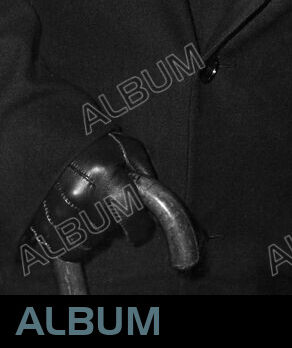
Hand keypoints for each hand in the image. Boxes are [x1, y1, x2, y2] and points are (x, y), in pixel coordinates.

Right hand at [20, 132, 155, 264]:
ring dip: (92, 236)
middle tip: (110, 208)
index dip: (142, 228)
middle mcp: (80, 198)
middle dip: (114, 226)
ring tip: (91, 212)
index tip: (142, 228)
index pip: (132, 218)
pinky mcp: (38, 224)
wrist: (50, 139)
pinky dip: (70, 241)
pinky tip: (73, 221)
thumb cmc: (93, 143)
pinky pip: (61, 250)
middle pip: (108, 235)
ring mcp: (56, 213)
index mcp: (106, 177)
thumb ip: (144, 176)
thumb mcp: (126, 149)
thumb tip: (155, 207)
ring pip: (85, 246)